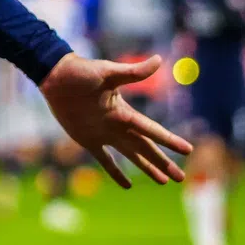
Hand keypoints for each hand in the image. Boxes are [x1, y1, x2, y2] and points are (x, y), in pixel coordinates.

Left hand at [39, 53, 192, 188]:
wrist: (55, 76)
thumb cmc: (82, 71)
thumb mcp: (109, 72)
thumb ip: (133, 72)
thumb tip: (158, 60)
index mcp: (125, 112)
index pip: (152, 130)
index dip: (169, 141)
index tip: (188, 150)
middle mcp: (118, 126)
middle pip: (146, 148)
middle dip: (163, 163)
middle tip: (180, 178)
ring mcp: (104, 134)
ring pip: (131, 155)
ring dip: (147, 168)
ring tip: (163, 181)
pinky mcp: (87, 139)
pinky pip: (104, 160)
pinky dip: (115, 172)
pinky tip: (127, 185)